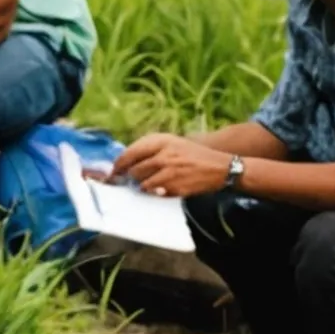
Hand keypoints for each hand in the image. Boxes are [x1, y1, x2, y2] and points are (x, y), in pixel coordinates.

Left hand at [107, 133, 232, 197]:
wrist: (221, 167)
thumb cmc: (194, 155)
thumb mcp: (174, 144)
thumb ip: (151, 150)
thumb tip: (125, 161)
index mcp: (162, 141)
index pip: (130, 152)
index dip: (119, 164)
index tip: (114, 171)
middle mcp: (164, 154)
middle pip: (133, 169)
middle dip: (129, 177)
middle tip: (127, 181)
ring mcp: (169, 171)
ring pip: (142, 183)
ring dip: (142, 186)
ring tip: (151, 183)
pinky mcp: (174, 186)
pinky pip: (155, 192)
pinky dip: (155, 192)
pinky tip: (163, 188)